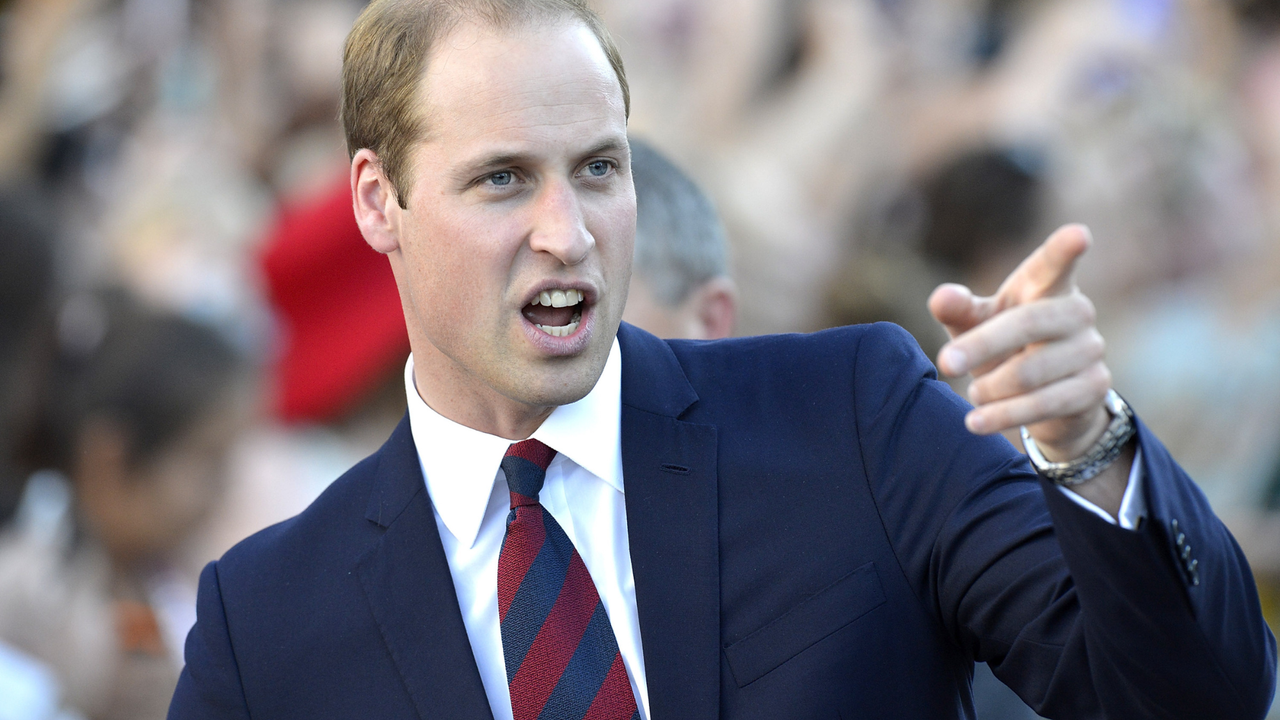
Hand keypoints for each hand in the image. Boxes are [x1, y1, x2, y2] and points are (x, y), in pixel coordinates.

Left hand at [928, 224, 1110, 461]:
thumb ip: (959, 310)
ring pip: (1031, 371)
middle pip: (1028, 323)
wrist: (1046, 399)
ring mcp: (1090, 349)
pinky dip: (1004, 415)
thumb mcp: (976, 325)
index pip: (1054, 265)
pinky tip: (976, 422)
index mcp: (1046, 287)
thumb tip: (941, 297)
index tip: (1080, 233)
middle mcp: (1075, 312)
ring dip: (991, 387)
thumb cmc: (1003, 346)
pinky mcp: (1094, 387)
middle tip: (945, 364)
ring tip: (972, 393)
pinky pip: (1045, 403)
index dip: (1064, 249)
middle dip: (982, 345)